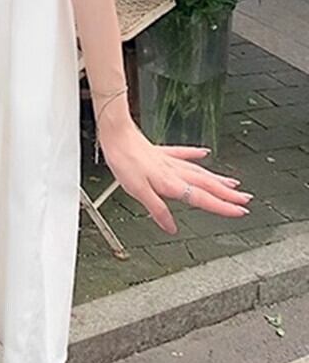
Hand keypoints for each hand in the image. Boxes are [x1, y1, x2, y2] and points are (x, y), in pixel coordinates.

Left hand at [98, 118, 252, 235]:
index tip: (240, 212)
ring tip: (234, 184)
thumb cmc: (124, 162)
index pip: (202, 198)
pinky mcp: (161, 151)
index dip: (222, 206)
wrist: (117, 135)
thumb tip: (171, 227)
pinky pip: (183, 153)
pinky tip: (205, 153)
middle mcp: (174, 171)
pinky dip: (196, 154)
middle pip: (206, 185)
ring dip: (218, 179)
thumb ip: (157, 209)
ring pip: (200, 171)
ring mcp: (169, 160)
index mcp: (171, 183)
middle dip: (228, 194)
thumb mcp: (138, 192)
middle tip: (246, 200)